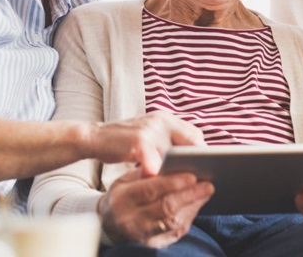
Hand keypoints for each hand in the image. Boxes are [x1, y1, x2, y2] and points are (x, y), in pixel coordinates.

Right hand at [89, 111, 204, 176]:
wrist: (95, 137)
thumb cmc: (124, 142)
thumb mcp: (149, 137)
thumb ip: (167, 144)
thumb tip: (192, 163)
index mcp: (166, 119)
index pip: (195, 134)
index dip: (202, 152)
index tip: (208, 168)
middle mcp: (161, 120)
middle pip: (191, 142)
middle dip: (197, 161)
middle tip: (203, 178)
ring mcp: (150, 129)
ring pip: (175, 154)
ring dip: (181, 170)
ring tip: (188, 185)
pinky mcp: (138, 141)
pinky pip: (154, 160)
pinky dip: (159, 172)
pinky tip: (161, 184)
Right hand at [98, 168, 213, 247]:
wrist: (108, 225)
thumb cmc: (122, 196)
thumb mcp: (125, 180)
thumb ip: (146, 173)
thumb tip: (172, 163)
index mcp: (122, 200)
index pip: (150, 191)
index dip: (172, 183)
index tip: (191, 175)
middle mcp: (131, 221)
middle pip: (165, 208)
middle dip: (189, 195)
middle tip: (208, 184)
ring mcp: (143, 236)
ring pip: (173, 221)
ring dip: (193, 205)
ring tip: (207, 191)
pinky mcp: (154, 244)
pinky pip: (176, 232)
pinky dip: (189, 216)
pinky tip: (198, 203)